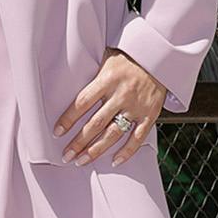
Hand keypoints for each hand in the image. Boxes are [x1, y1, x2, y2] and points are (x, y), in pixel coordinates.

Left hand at [54, 48, 163, 166]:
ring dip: (96, 150)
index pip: (82, 103)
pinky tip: (114, 161)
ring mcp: (136, 106)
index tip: (57, 132)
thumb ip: (92, 77)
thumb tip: (67, 89)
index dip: (68, 119)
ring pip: (113, 134)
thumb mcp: (106, 59)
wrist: (159, 56)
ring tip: (82, 161)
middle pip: (95, 124)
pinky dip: (127, 152)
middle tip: (67, 155)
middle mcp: (121, 95)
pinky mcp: (150, 114)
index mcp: (107, 80)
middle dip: (78, 143)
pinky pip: (138, 137)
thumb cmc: (128, 58)